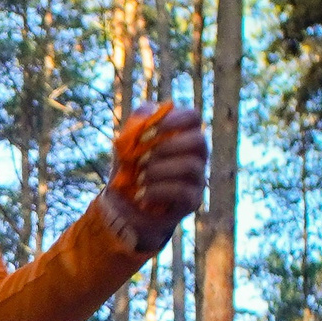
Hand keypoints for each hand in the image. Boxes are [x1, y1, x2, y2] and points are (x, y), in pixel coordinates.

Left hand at [99, 105, 207, 251]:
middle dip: (168, 147)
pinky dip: (158, 190)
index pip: (193, 117)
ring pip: (191, 166)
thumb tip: (149, 111)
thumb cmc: (129, 172)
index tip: (155, 128)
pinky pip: (183, 191)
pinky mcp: (192, 201)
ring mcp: (197, 179)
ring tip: (139, 178)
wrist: (122, 209)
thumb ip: (136, 126)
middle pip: (199, 141)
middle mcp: (196, 156)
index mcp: (182, 136)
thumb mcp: (125, 147)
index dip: (177, 119)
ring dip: (159, 170)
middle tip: (142, 158)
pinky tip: (141, 194)